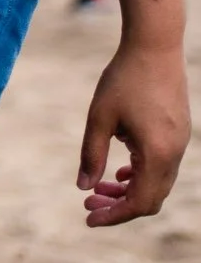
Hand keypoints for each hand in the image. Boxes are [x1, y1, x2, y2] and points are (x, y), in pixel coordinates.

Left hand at [78, 38, 190, 225]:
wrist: (155, 44)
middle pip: (149, 198)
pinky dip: (141, 174)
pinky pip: (162, 166)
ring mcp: (180, 144)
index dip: (113, 215)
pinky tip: (120, 169)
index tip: (88, 217)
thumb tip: (83, 187)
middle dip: (119, 205)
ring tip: (99, 186)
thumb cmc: (124, 77)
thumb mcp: (100, 116)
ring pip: (156, 183)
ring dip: (129, 189)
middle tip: (89, 203)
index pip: (138, 203)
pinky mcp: (179, 132)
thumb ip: (92, 153)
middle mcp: (174, 154)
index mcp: (157, 154)